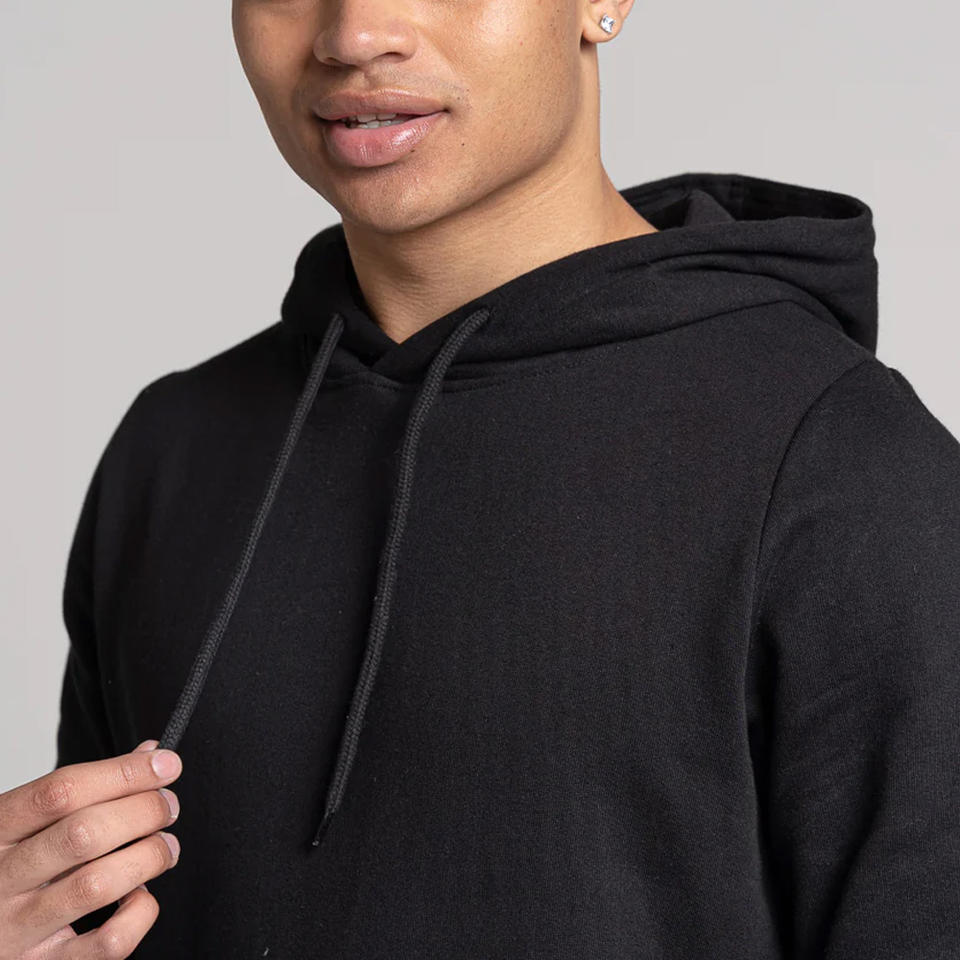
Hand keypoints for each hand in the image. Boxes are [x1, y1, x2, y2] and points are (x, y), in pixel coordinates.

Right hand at [0, 739, 181, 957]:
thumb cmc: (10, 872)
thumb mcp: (29, 824)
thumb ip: (87, 791)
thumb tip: (151, 754)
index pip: (63, 789)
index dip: (124, 772)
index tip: (166, 764)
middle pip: (84, 832)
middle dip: (144, 811)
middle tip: (168, 807)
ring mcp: (15, 930)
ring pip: (97, 885)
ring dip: (149, 857)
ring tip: (165, 848)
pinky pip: (107, 944)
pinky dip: (139, 914)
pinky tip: (139, 897)